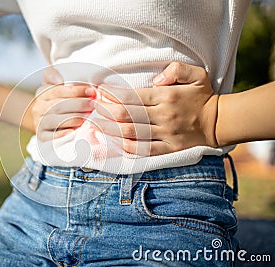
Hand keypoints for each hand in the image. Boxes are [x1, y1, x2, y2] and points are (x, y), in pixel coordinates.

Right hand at [32, 67, 95, 140]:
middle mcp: (39, 108)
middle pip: (59, 106)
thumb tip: (59, 80)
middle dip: (78, 104)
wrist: (43, 118)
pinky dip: (61, 135)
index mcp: (42, 93)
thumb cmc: (54, 98)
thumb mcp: (51, 82)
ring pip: (56, 120)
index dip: (75, 90)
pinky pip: (50, 136)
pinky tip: (73, 132)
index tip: (90, 90)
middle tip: (92, 104)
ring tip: (87, 116)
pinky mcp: (41, 135)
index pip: (58, 90)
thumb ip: (53, 75)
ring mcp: (39, 122)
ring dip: (73, 118)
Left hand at [94, 62, 218, 155]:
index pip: (132, 96)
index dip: (112, 95)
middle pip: (127, 116)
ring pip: (131, 133)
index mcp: (166, 97)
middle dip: (105, 112)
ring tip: (96, 125)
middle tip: (93, 109)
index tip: (100, 92)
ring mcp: (165, 134)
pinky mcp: (168, 149)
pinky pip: (143, 150)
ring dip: (110, 130)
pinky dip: (127, 147)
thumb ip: (176, 70)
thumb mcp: (196, 74)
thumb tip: (156, 79)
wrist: (219, 122)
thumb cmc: (202, 96)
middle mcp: (163, 116)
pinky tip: (115, 142)